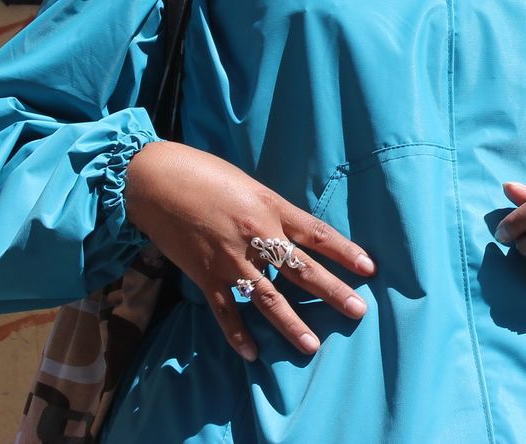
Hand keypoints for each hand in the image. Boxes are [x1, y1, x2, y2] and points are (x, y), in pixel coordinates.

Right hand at [125, 140, 374, 361]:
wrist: (156, 180)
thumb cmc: (204, 173)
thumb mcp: (248, 184)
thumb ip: (271, 209)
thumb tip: (291, 232)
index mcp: (270, 206)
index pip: (316, 233)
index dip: (344, 250)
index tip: (368, 268)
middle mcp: (256, 234)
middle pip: (301, 269)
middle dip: (332, 291)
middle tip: (357, 311)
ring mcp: (230, 258)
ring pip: (268, 297)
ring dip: (292, 323)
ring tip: (312, 345)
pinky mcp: (204, 274)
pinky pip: (226, 310)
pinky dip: (238, 333)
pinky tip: (252, 352)